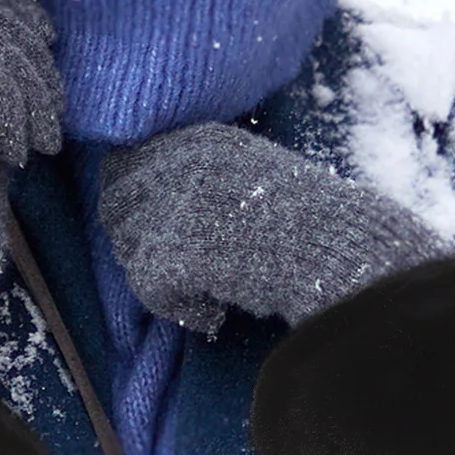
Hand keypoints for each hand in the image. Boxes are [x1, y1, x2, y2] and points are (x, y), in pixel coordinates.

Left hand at [98, 122, 449, 334]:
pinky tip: (212, 314)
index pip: (123, 163)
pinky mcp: (173, 252)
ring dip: (158, 278)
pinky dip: (180, 310)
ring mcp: (172, 206)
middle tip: (174, 270)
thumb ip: (202, 174)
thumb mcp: (253, 170)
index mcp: (196, 139)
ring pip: (129, 250)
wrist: (339, 249)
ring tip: (204, 291)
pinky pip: (148, 289)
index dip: (132, 202)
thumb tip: (150, 197)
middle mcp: (176, 164)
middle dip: (136, 242)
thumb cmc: (311, 219)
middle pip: (115, 206)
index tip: (156, 230)